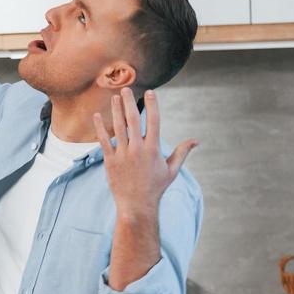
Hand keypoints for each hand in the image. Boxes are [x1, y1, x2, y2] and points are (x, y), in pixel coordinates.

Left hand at [91, 91, 198, 219]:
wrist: (137, 205)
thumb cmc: (156, 187)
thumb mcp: (172, 170)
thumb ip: (182, 152)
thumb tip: (196, 140)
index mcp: (153, 149)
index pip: (153, 122)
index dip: (152, 105)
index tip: (150, 92)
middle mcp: (137, 149)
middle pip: (133, 120)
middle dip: (129, 102)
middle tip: (126, 88)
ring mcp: (123, 155)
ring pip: (118, 127)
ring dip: (116, 110)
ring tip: (115, 97)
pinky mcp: (110, 161)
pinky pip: (104, 141)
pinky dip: (100, 128)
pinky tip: (97, 115)